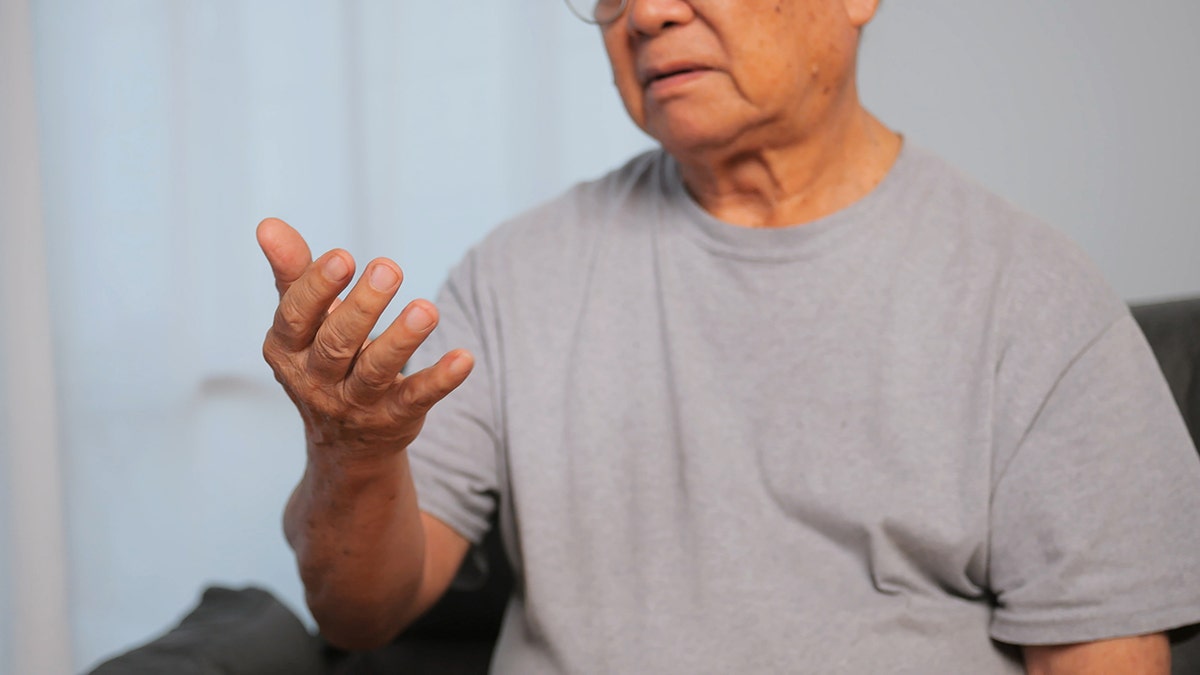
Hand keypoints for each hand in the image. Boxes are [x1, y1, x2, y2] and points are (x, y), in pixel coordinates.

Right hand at [256, 217, 472, 461]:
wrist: (343, 442)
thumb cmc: (321, 360)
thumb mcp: (303, 322)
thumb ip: (293, 274)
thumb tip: (268, 224)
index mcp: (287, 350)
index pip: (296, 317)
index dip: (317, 288)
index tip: (343, 256)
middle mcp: (316, 381)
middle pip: (337, 343)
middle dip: (363, 307)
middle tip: (389, 268)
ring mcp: (354, 404)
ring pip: (376, 371)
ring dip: (402, 340)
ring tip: (426, 309)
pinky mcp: (393, 419)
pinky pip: (417, 398)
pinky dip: (440, 380)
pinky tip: (464, 358)